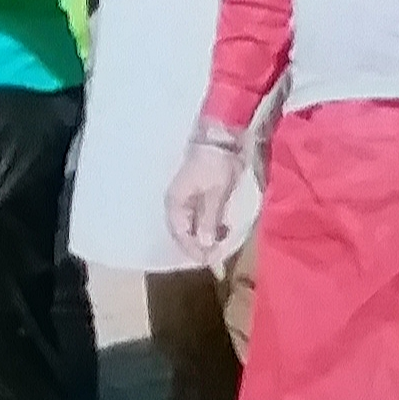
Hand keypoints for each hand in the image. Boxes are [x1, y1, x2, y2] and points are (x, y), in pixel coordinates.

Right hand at [166, 130, 244, 264]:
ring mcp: (186, 201)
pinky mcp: (196, 197)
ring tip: (222, 244)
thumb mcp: (216, 193)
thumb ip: (209, 219)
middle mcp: (177, 204)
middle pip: (184, 234)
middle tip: (218, 258)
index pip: (181, 235)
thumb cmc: (216, 163)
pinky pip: (199, 219)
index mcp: (176, 203)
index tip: (211, 261)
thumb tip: (205, 244)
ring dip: (205, 238)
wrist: (221, 138)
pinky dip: (209, 227)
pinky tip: (221, 231)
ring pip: (192, 228)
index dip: (195, 250)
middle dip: (200, 247)